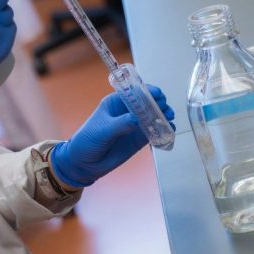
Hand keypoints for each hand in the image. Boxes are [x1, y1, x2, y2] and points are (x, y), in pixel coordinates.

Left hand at [50, 85, 174, 187]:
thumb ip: (120, 124)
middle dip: (158, 103)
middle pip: (147, 102)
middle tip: (165, 109)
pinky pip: (153, 131)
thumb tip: (137, 119)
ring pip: (153, 116)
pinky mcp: (138, 139)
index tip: (158, 94)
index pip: (134, 91)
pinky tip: (169, 131)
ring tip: (169, 118)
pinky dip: (163, 130)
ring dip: (163, 115)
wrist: (84, 163)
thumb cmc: (88, 140)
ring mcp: (134, 125)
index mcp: (115, 102)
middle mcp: (127, 111)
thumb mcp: (102, 130)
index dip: (147, 90)